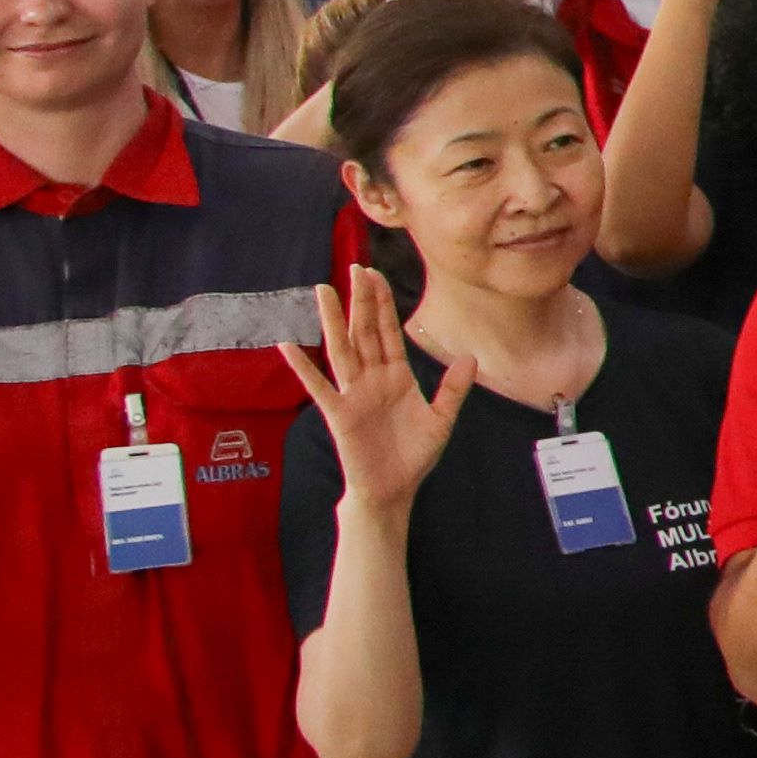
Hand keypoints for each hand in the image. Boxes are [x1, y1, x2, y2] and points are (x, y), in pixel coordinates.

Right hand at [301, 264, 474, 502]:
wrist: (394, 489)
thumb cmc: (412, 456)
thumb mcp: (441, 419)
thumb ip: (453, 389)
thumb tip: (469, 358)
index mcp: (395, 376)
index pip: (387, 331)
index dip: (382, 303)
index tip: (374, 274)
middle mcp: (371, 379)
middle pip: (364, 332)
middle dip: (360, 300)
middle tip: (354, 267)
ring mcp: (353, 394)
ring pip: (342, 349)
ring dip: (332, 320)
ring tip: (322, 290)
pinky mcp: (339, 414)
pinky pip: (319, 387)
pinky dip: (302, 367)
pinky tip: (287, 346)